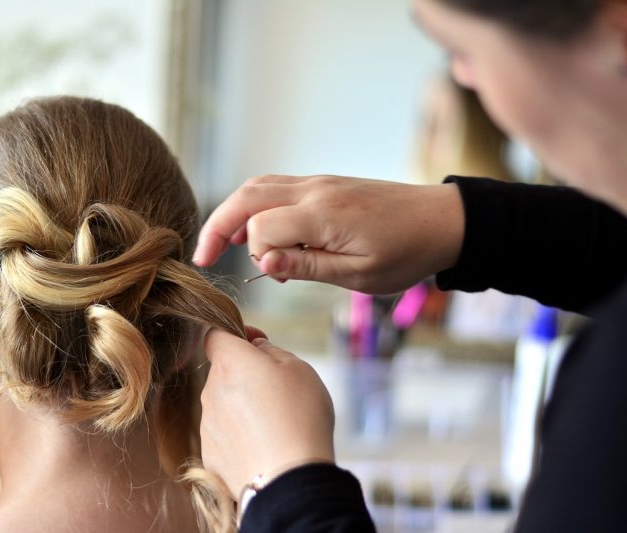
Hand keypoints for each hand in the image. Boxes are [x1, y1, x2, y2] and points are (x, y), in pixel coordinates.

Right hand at [193, 175, 463, 293]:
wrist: (443, 220)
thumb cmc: (407, 253)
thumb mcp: (360, 275)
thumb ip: (307, 266)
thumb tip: (263, 263)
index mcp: (323, 214)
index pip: (262, 227)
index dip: (258, 254)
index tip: (276, 276)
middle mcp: (314, 190)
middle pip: (246, 196)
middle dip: (218, 225)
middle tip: (203, 257)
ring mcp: (318, 183)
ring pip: (258, 186)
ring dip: (234, 212)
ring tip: (225, 245)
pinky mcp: (324, 184)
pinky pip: (277, 187)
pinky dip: (256, 206)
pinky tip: (258, 231)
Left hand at [200, 328, 335, 498]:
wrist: (289, 481)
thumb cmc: (299, 418)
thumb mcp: (299, 369)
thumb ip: (272, 351)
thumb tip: (255, 349)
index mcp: (230, 364)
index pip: (215, 335)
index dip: (236, 333)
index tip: (258, 343)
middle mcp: (210, 392)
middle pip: (223, 372)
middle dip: (245, 374)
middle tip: (277, 389)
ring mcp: (208, 425)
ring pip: (223, 404)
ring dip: (242, 405)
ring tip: (275, 424)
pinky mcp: (210, 454)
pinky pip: (224, 434)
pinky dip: (239, 435)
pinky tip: (263, 446)